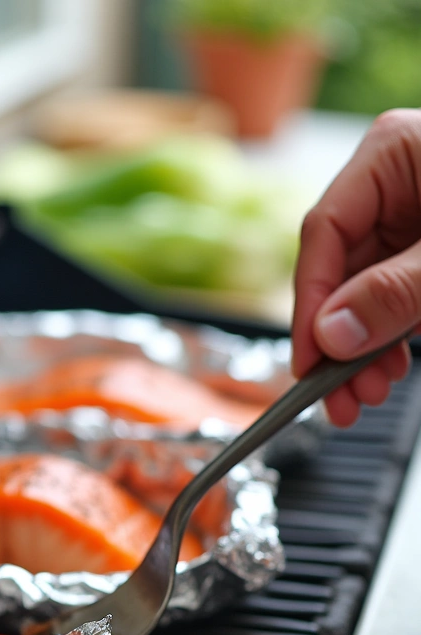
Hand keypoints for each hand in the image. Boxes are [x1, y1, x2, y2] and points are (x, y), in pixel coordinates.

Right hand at [292, 108, 417, 426]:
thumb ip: (398, 293)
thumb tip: (334, 333)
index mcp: (394, 153)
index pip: (325, 233)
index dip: (311, 303)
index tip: (311, 359)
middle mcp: (400, 181)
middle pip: (343, 268)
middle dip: (340, 337)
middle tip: (339, 394)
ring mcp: (418, 215)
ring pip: (366, 289)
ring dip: (364, 346)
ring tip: (369, 391)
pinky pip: (398, 294)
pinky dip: (392, 334)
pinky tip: (392, 366)